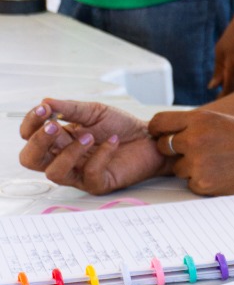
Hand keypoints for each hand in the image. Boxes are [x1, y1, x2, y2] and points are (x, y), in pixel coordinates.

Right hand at [17, 99, 167, 193]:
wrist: (151, 138)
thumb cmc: (122, 127)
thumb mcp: (95, 112)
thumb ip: (70, 108)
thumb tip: (46, 101)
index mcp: (59, 139)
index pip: (30, 137)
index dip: (31, 124)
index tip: (43, 109)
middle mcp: (64, 158)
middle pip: (31, 159)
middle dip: (38, 142)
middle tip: (54, 126)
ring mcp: (79, 173)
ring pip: (55, 173)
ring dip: (69, 152)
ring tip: (89, 136)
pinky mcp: (98, 183)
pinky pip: (90, 174)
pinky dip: (100, 155)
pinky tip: (113, 142)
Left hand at [146, 110, 233, 195]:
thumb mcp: (223, 121)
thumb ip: (195, 125)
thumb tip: (168, 134)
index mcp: (200, 119)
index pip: (159, 123)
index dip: (158, 131)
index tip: (163, 136)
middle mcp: (195, 139)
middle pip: (163, 147)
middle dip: (176, 151)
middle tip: (200, 152)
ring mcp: (198, 162)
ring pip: (177, 168)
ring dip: (191, 168)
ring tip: (220, 163)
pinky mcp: (204, 183)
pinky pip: (191, 184)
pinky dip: (204, 182)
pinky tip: (225, 174)